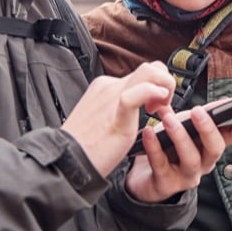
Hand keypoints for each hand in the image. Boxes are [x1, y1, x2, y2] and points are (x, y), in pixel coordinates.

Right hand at [61, 61, 174, 176]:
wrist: (66, 161)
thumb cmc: (85, 148)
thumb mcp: (106, 120)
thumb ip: (122, 110)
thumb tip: (140, 108)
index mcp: (105, 87)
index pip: (141, 74)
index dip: (157, 87)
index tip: (157, 107)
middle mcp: (109, 86)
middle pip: (149, 68)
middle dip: (165, 83)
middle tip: (162, 108)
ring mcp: (111, 96)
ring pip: (148, 71)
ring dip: (164, 86)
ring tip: (160, 109)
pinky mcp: (116, 112)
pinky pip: (136, 93)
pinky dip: (153, 93)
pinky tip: (155, 108)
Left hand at [124, 100, 231, 203]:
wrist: (142, 175)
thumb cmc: (168, 147)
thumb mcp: (184, 127)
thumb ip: (199, 115)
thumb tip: (223, 101)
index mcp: (211, 146)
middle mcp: (204, 163)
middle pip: (215, 148)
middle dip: (208, 129)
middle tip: (197, 111)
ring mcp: (186, 176)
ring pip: (191, 159)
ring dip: (180, 136)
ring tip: (168, 118)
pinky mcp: (166, 185)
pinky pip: (161, 165)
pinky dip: (154, 147)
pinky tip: (148, 132)